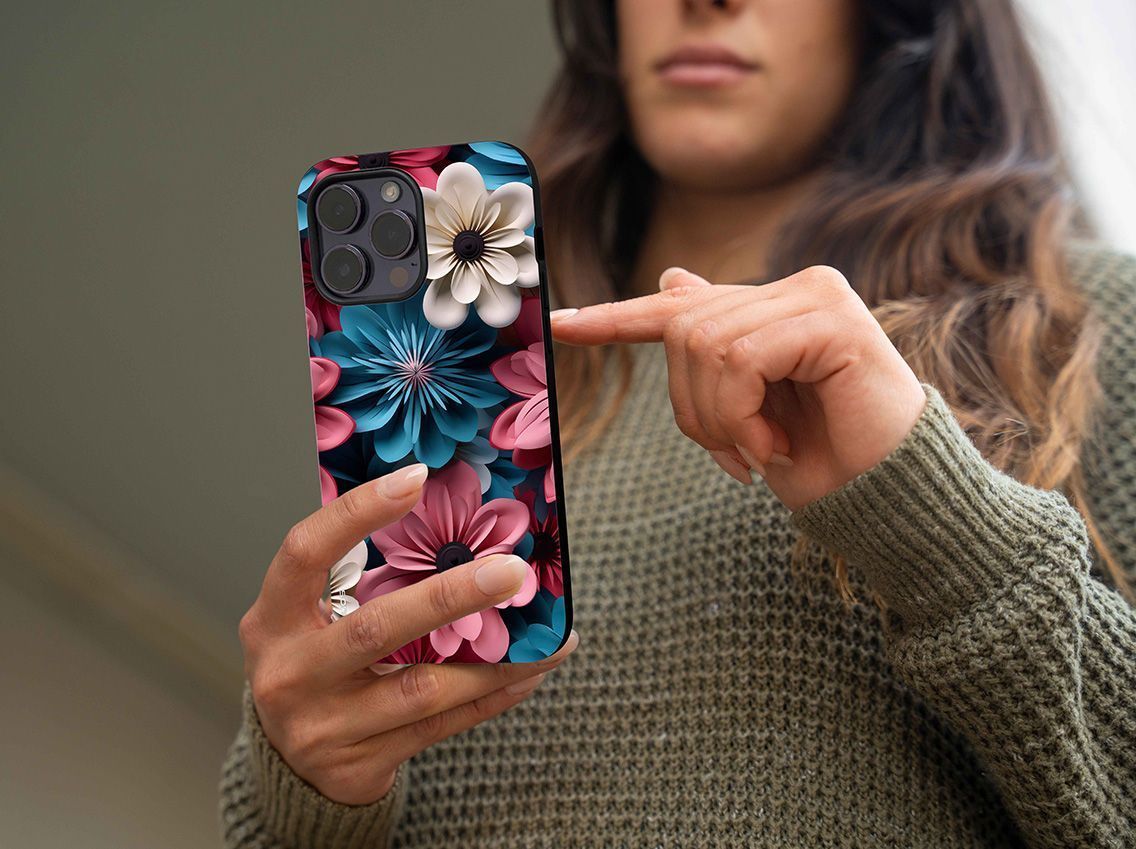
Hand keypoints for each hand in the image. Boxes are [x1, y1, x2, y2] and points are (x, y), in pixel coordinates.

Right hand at [239, 464, 578, 804]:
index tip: (416, 477)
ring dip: (493, 660)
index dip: (357, 512)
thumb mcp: (313, 618)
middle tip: (511, 570)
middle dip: (451, 596)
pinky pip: (438, 726)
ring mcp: (321, 726)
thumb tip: (460, 530)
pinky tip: (528, 674)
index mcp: (272, 617)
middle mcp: (290, 671)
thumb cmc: (315, 663)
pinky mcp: (356, 766)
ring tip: (549, 638)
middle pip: (377, 627)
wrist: (290, 762)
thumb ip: (363, 579)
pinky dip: (490, 697)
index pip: (306, 551)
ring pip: (421, 688)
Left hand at [551, 266, 926, 510]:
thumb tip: (671, 277)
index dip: (613, 318)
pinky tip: (774, 445)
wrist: (887, 498)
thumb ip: (713, 349)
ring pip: (706, 344)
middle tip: (733, 455)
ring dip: (720, 419)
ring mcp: (817, 295)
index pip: (677, 307)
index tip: (558, 325)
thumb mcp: (746, 409)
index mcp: (768, 308)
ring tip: (761, 451)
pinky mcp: (834, 317)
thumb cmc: (820, 459)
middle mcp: (793, 288)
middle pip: (682, 330)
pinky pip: (742, 359)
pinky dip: (742, 415)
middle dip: (693, 408)